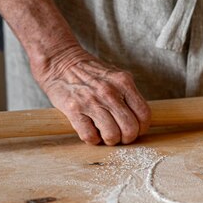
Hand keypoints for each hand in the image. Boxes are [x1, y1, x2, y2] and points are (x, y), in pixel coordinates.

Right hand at [32, 45, 150, 144]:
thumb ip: (128, 94)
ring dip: (110, 140)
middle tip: (121, 136)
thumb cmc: (90, 72)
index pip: (144, 114)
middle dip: (127, 138)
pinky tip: (91, 132)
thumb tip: (139, 118)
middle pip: (130, 128)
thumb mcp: (115, 76)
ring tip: (105, 134)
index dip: (142, 128)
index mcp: (124, 83)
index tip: (136, 130)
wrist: (59, 61)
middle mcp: (109, 92)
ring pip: (112, 135)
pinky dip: (93, 140)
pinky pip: (90, 136)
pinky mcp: (73, 109)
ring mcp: (91, 101)